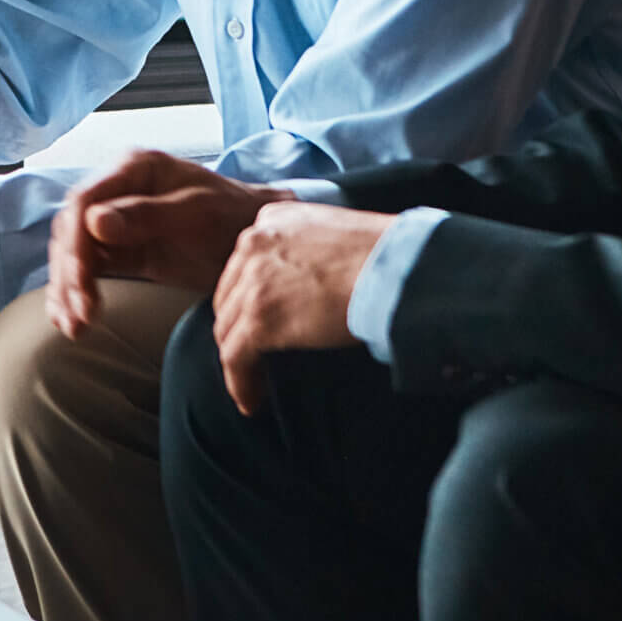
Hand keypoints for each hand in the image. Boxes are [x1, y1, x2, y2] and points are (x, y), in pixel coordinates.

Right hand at [47, 150, 295, 337]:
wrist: (255, 239)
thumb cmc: (233, 216)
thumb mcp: (197, 213)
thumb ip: (146, 215)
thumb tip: (93, 222)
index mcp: (134, 169)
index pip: (83, 201)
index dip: (76, 243)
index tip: (83, 281)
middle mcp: (117, 189)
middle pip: (71, 231)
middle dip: (70, 275)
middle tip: (82, 317)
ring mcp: (116, 221)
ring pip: (73, 254)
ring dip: (67, 291)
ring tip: (75, 329)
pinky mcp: (120, 251)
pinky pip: (87, 271)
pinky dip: (74, 295)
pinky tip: (69, 322)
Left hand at [212, 201, 393, 415]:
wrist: (394, 269)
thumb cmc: (383, 254)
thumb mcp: (333, 233)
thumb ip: (309, 251)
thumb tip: (310, 286)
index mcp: (272, 219)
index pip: (245, 264)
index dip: (247, 296)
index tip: (255, 319)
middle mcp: (253, 244)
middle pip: (230, 296)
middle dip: (236, 328)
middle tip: (250, 355)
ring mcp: (253, 282)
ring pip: (227, 330)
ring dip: (237, 360)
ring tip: (250, 383)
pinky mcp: (259, 319)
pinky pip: (235, 358)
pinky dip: (240, 383)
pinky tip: (250, 401)